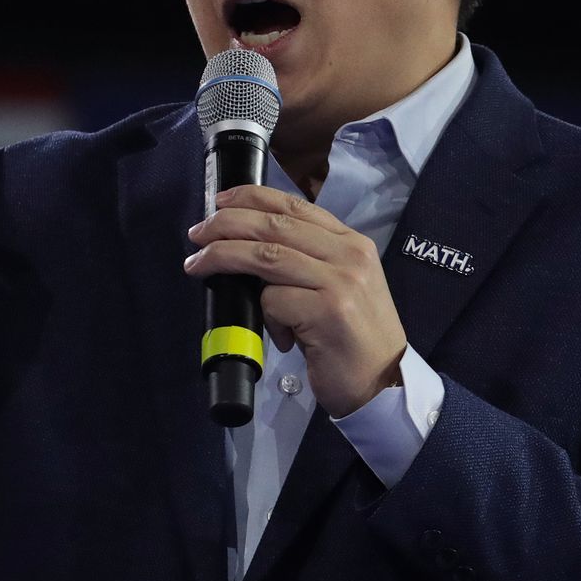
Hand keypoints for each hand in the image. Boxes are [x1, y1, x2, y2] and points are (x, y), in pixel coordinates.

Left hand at [184, 185, 406, 416]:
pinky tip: (285, 338)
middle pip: (274, 225)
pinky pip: (274, 301)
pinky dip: (267, 318)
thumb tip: (248, 247)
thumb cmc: (353, 338)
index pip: (294, 206)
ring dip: (223, 258)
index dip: (251, 198)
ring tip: (198, 267)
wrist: (384, 383)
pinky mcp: (329, 312)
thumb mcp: (339, 287)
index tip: (219, 202)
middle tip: (196, 234)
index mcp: (352, 243)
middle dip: (226, 225)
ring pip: (266, 256)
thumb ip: (307, 261)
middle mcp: (349, 255)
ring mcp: (341, 282)